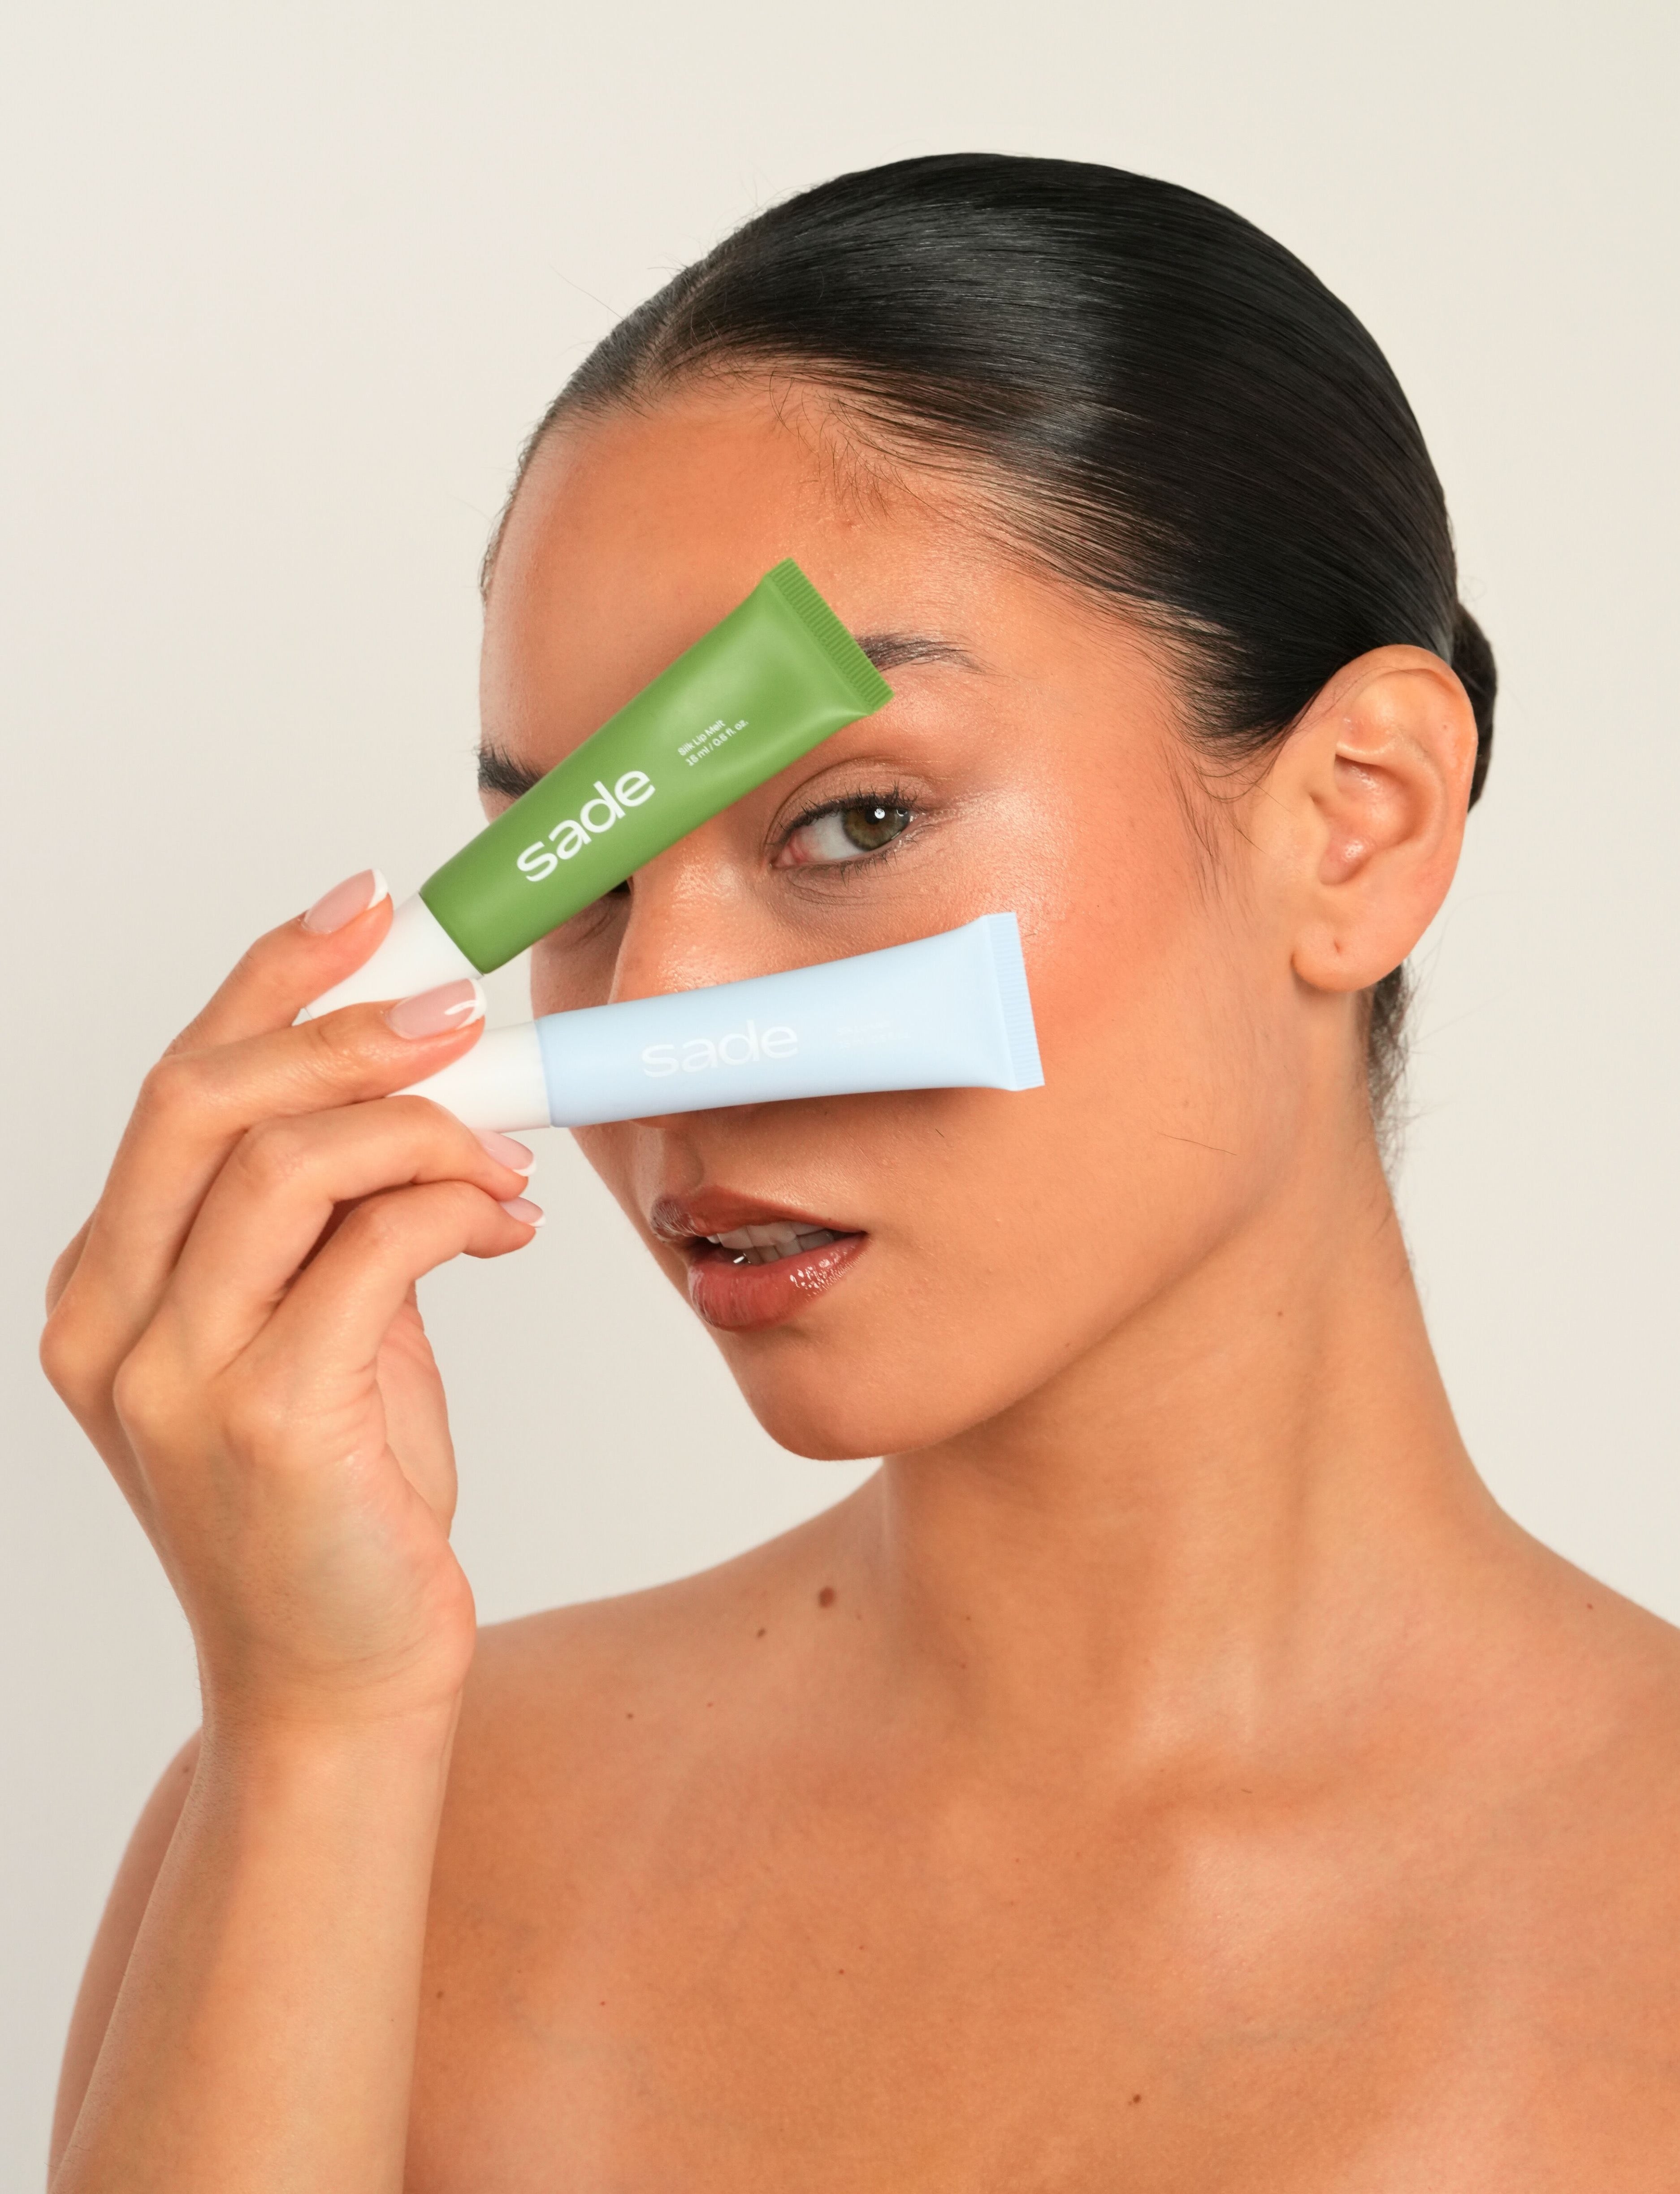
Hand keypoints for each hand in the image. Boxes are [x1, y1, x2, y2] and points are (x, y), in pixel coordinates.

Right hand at [40, 873, 539, 1731]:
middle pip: (203, 1100)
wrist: (337, 1688)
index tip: (360, 913)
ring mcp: (174, 1379)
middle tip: (458, 1008)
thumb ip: (331, 1231)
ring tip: (504, 1157)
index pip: (175, 1088)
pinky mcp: (270, 1423)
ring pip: (288, 1163)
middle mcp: (110, 1326)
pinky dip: (452, 1206)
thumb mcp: (321, 1340)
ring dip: (422, 1128)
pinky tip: (502, 1223)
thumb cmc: (338, 1510)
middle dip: (342, 1028)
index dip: (268, 982)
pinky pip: (371, 1251)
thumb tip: (419, 1108)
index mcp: (106, 1292)